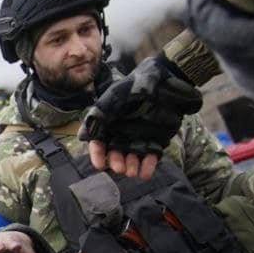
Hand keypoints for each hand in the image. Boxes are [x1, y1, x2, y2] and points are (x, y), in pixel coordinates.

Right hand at [80, 54, 202, 179]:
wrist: (169, 80)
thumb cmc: (138, 85)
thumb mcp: (114, 97)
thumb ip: (100, 115)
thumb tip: (84, 136)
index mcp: (110, 121)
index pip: (99, 141)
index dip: (98, 154)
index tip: (100, 164)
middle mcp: (123, 130)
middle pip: (116, 152)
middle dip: (116, 162)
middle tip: (120, 168)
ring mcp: (140, 135)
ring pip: (133, 156)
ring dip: (131, 166)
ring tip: (133, 172)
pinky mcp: (157, 138)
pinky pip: (151, 154)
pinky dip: (149, 165)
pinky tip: (146, 172)